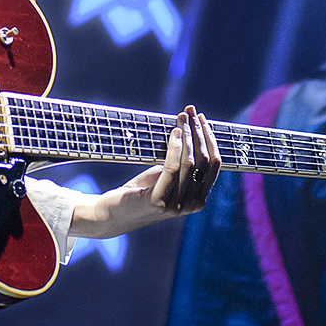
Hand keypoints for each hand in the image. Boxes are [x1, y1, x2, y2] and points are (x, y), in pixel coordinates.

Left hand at [69, 106, 220, 238]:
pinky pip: (172, 169)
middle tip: (191, 112)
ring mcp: (176, 205)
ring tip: (181, 117)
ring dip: (187, 135)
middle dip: (199, 132)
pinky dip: (175, 148)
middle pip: (204, 161)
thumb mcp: (165, 176)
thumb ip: (181, 164)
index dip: (209, 139)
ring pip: (190, 163)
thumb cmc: (140, 191)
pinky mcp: (158, 201)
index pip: (213, 165)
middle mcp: (191, 204)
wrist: (112, 213)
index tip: (199, 118)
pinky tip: (174, 132)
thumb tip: (189, 130)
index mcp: (198, 199)